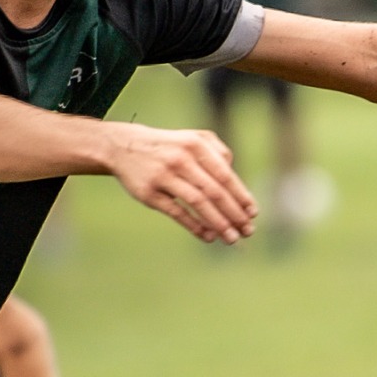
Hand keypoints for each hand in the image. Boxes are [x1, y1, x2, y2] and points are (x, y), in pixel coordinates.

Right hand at [102, 123, 257, 242]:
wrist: (123, 147)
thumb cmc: (169, 147)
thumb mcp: (193, 139)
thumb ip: (219, 153)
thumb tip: (235, 183)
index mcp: (195, 145)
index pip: (224, 175)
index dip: (240, 195)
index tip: (253, 213)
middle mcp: (180, 158)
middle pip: (214, 191)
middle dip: (234, 213)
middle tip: (248, 230)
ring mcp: (163, 176)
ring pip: (198, 203)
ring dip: (218, 223)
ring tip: (231, 238)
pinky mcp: (149, 193)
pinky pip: (177, 212)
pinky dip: (195, 226)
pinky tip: (209, 236)